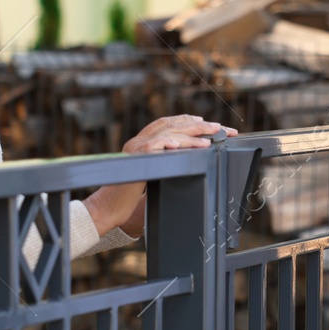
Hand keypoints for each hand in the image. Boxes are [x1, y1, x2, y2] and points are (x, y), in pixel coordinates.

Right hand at [85, 115, 239, 236]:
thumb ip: (162, 165)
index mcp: (141, 143)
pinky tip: (181, 144)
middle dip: (198, 125)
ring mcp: (135, 149)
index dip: (188, 120)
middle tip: (220, 127)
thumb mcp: (150, 177)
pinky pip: (153, 146)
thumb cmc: (128, 197)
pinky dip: (168, 143)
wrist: (108, 208)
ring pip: (167, 133)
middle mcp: (138, 142)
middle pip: (171, 125)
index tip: (207, 122)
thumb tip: (184, 162)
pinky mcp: (134, 160)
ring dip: (192, 134)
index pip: (167, 124)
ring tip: (211, 136)